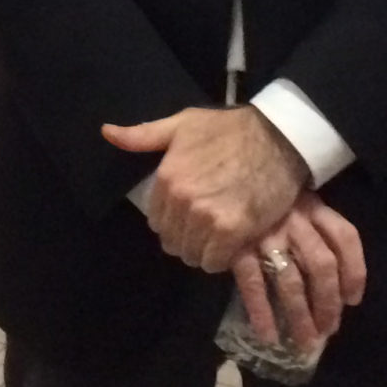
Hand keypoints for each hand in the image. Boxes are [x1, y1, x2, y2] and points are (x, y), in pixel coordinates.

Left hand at [102, 106, 308, 271]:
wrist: (279, 137)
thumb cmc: (231, 130)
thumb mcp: (183, 124)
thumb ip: (143, 135)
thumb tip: (106, 131)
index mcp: (166, 177)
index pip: (156, 222)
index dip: (174, 221)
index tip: (191, 214)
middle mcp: (182, 200)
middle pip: (173, 242)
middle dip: (188, 238)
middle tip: (209, 226)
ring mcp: (207, 217)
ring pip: (192, 255)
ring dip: (205, 250)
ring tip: (221, 235)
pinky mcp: (233, 231)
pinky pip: (214, 262)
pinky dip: (222, 258)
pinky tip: (233, 242)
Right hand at [230, 193, 366, 350]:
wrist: (221, 183)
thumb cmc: (265, 201)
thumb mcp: (295, 203)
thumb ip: (314, 231)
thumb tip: (337, 285)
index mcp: (313, 208)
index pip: (345, 237)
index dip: (355, 271)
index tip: (353, 300)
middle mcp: (294, 221)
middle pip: (322, 265)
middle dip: (328, 303)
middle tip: (328, 330)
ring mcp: (266, 234)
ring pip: (291, 281)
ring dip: (301, 316)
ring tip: (305, 343)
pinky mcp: (237, 247)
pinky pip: (254, 284)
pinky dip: (262, 312)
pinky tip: (269, 336)